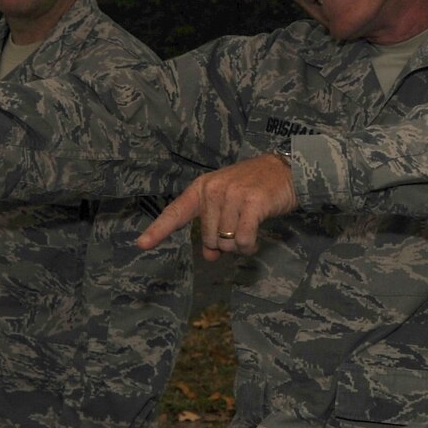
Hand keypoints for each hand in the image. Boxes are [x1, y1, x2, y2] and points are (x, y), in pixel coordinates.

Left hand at [138, 153, 295, 260]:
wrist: (286, 172)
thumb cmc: (255, 188)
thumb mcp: (228, 204)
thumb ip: (213, 228)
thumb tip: (209, 256)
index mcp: (202, 188)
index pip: (176, 212)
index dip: (158, 230)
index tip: (141, 244)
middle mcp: (213, 190)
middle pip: (208, 239)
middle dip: (224, 243)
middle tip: (239, 229)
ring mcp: (232, 195)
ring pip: (226, 243)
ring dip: (239, 246)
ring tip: (250, 229)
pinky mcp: (252, 203)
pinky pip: (243, 240)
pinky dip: (249, 246)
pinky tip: (255, 239)